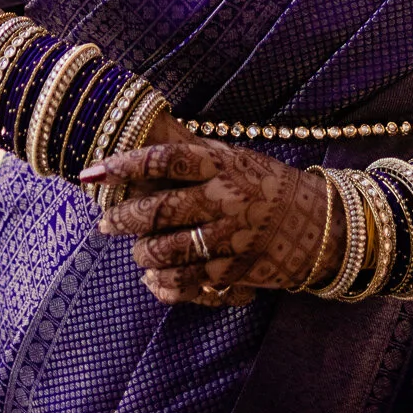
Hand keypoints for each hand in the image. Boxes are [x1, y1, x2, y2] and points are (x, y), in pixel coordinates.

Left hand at [82, 138, 337, 307]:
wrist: (318, 224)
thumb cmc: (267, 184)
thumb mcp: (234, 158)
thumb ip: (193, 152)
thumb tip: (148, 128)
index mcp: (221, 164)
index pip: (165, 160)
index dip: (125, 164)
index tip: (93, 171)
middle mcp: (224, 198)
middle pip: (160, 210)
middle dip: (124, 219)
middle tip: (106, 223)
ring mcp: (229, 237)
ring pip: (168, 251)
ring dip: (143, 254)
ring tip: (137, 251)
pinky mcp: (234, 270)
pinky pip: (187, 283)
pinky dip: (164, 285)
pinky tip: (154, 279)